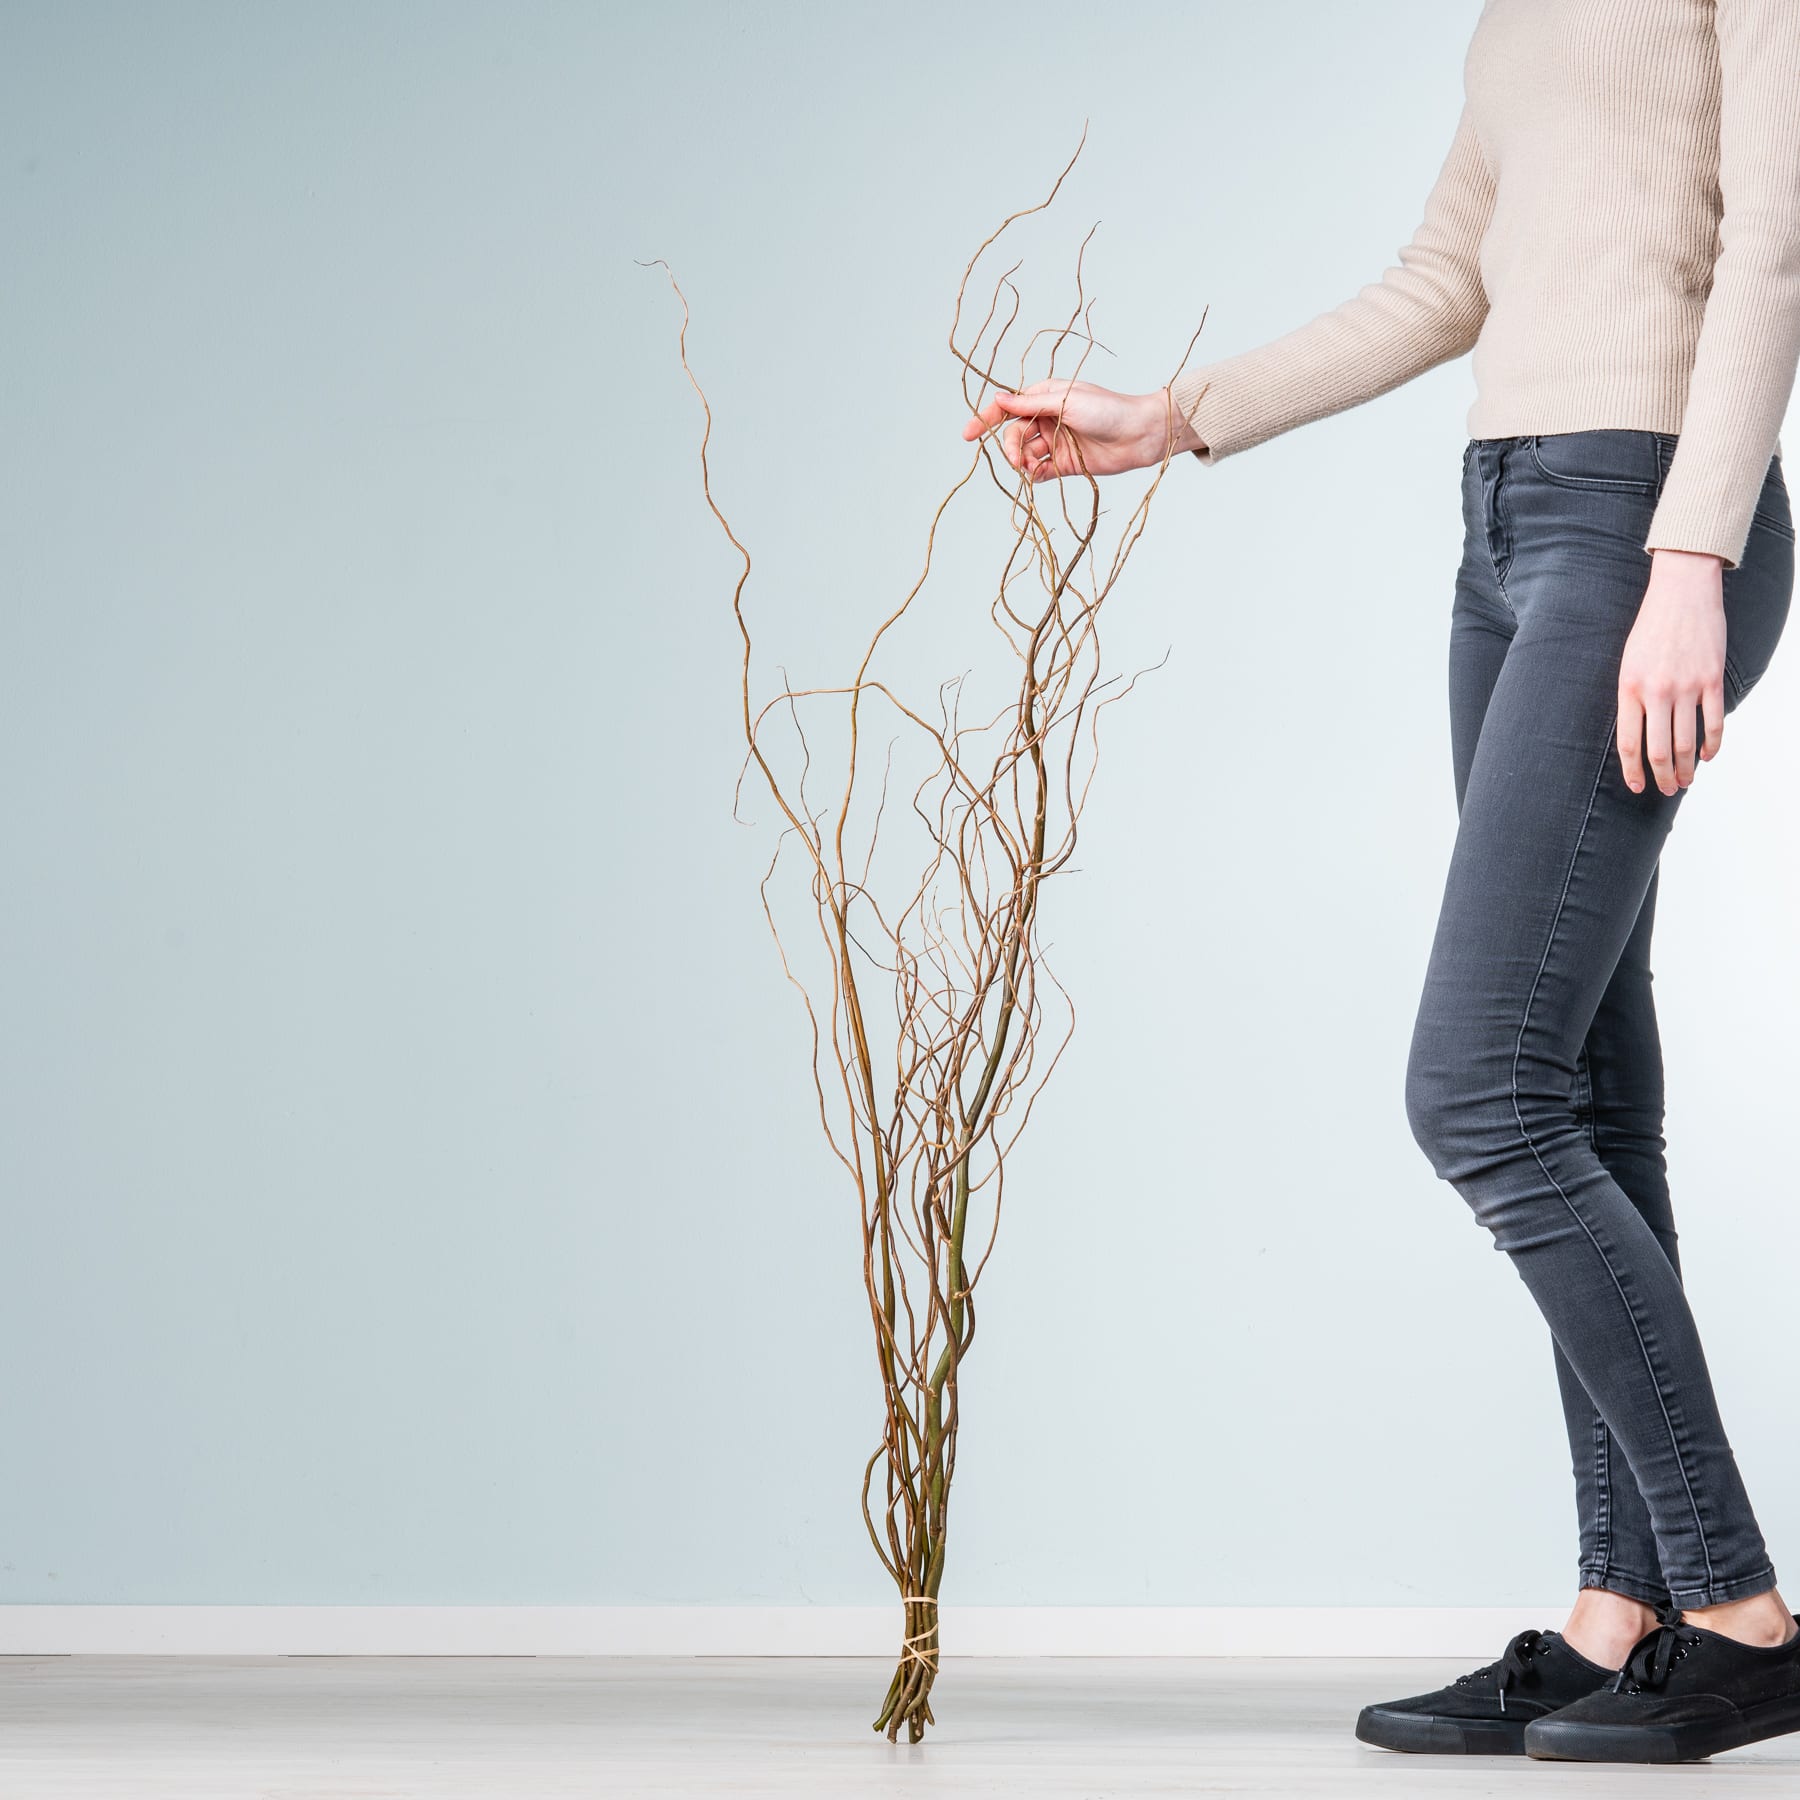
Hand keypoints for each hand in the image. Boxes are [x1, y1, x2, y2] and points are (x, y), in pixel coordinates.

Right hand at [960, 380, 1201, 479]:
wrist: (1139, 435)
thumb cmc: (1108, 409)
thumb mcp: (1065, 401)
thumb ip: (1029, 404)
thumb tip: (999, 399)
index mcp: (1045, 397)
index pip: (1007, 408)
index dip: (985, 420)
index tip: (967, 434)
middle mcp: (1047, 419)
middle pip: (1014, 435)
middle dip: (1011, 448)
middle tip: (1018, 461)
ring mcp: (1056, 442)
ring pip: (1025, 455)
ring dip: (1024, 463)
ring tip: (1032, 469)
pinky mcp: (1065, 464)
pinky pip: (1040, 472)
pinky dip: (1035, 476)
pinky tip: (1038, 475)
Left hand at [1616, 548, 1727, 795]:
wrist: (1681, 593)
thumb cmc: (1650, 628)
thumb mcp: (1627, 663)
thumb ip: (1631, 697)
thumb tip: (1637, 731)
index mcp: (1629, 689)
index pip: (1628, 743)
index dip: (1633, 771)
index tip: (1637, 787)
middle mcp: (1656, 692)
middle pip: (1659, 750)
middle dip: (1662, 776)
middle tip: (1666, 790)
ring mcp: (1686, 687)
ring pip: (1687, 742)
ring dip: (1687, 767)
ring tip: (1685, 781)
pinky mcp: (1712, 679)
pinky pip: (1714, 721)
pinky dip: (1712, 744)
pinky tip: (1707, 755)